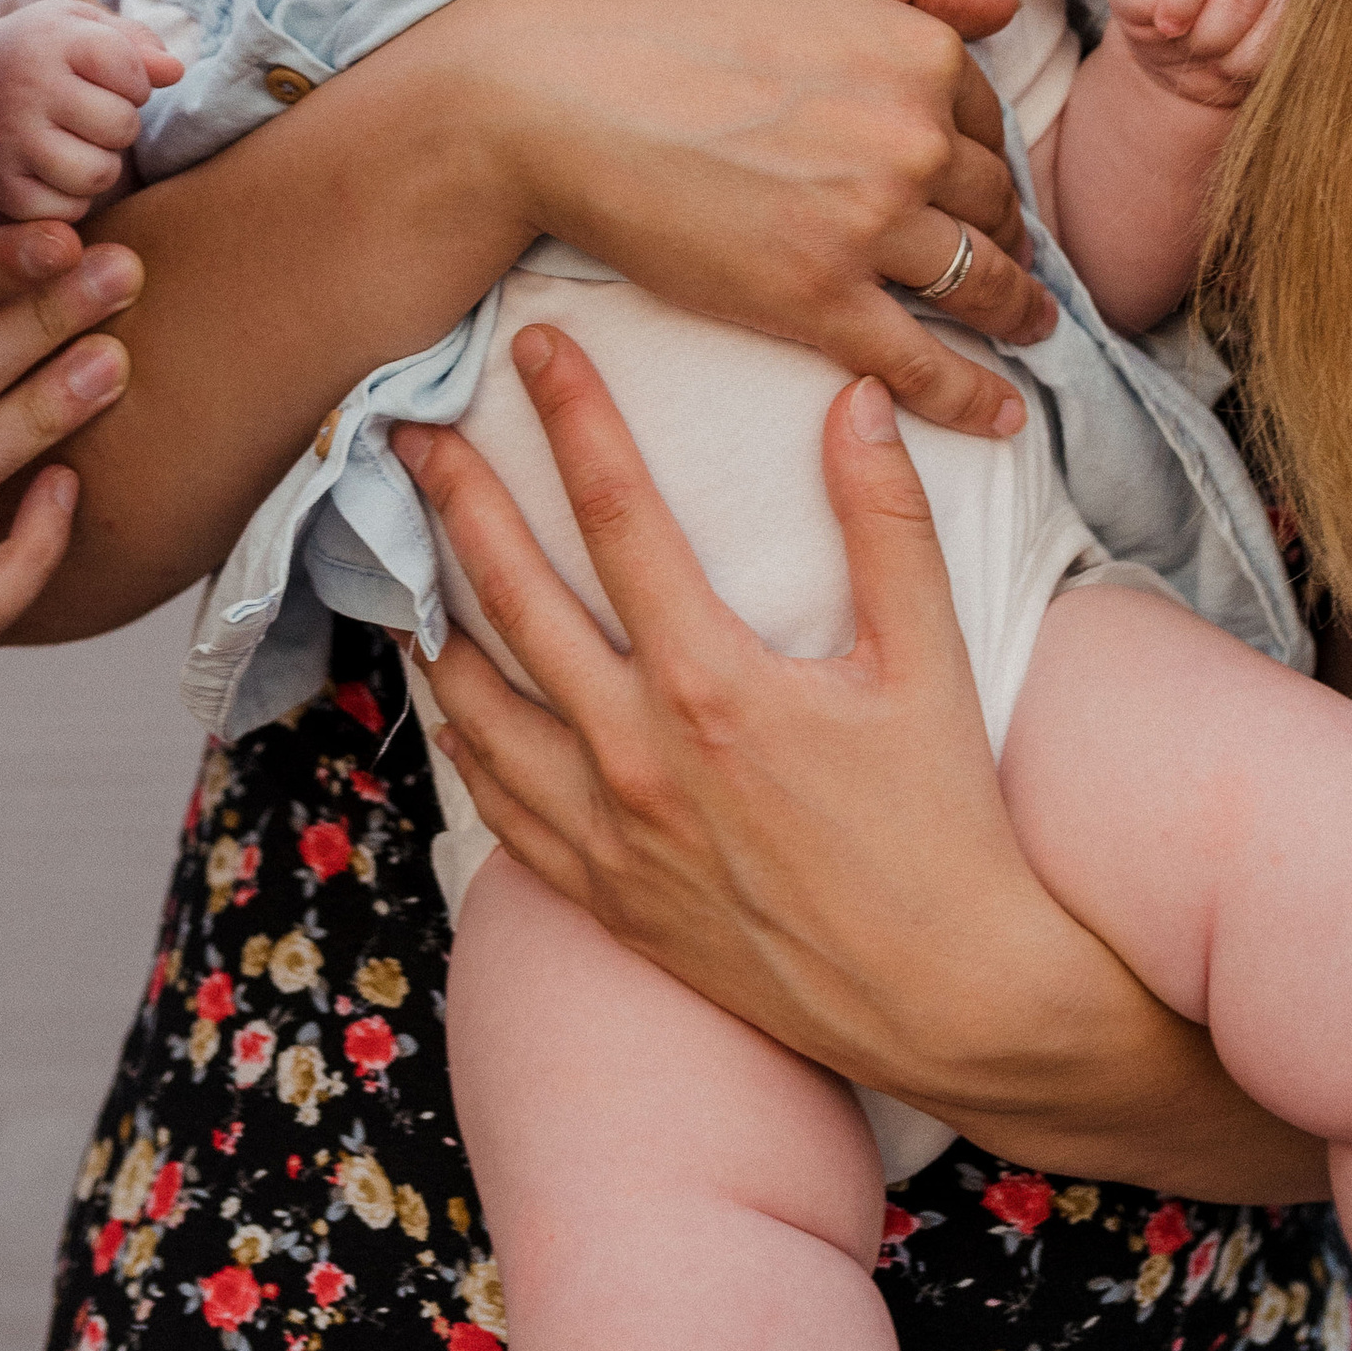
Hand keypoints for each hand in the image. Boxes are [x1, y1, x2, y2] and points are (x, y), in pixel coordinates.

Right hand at [0, 2, 186, 229]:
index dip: (136, 81)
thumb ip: (138, 44)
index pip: (131, 71)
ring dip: (103, 164)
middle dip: (121, 123)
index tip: (109, 76)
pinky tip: (56, 170)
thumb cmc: (51, 54)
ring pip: (98, 174)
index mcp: (46, 40)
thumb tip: (174, 71)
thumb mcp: (88, 28)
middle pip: (121, 125)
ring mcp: (4, 140)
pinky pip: (70, 210)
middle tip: (91, 113)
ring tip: (80, 142)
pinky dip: (74, 198)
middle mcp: (20, 88)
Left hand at [395, 328, 1129, 1132]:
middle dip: (456, 502)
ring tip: (400, 553)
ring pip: (476, 710)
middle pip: (512, 599)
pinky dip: (459, 736)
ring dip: (432, 620)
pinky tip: (446, 694)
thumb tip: (857, 399)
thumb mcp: (931, 664)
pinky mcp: (604, 897)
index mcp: (713, 686)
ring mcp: (610, 835)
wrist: (950, 1003)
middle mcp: (639, 757)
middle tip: (408, 434)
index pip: (617, 516)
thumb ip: (887, 525)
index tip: (538, 347)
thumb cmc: (948, 827)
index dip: (574, 417)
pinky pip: (496, 804)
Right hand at [450, 0, 1053, 440]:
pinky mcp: (817, 300)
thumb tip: (1004, 8)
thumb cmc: (662, 19)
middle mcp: (912, 136)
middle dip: (1007, 234)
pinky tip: (1001, 412)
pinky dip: (969, 395)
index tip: (984, 187)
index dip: (986, 156)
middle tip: (1006, 261)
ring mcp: (869, 224)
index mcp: (916, 52)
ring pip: (976, 283)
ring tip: (1026, 328)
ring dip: (1015, 311)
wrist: (552, 93)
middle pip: (994, 204)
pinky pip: (919, 362)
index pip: (987, 119)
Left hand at [1107, 0, 1294, 110]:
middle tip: (1187, 40)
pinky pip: (1288, 44)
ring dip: (1230, 52)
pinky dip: (1254, 64)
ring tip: (1209, 49)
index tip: (1165, 25)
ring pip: (1271, 20)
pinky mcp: (1302, 10)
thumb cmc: (1154, 8)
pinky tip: (1234, 57)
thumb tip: (1172, 15)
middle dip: (1206, 34)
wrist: (1184, 44)